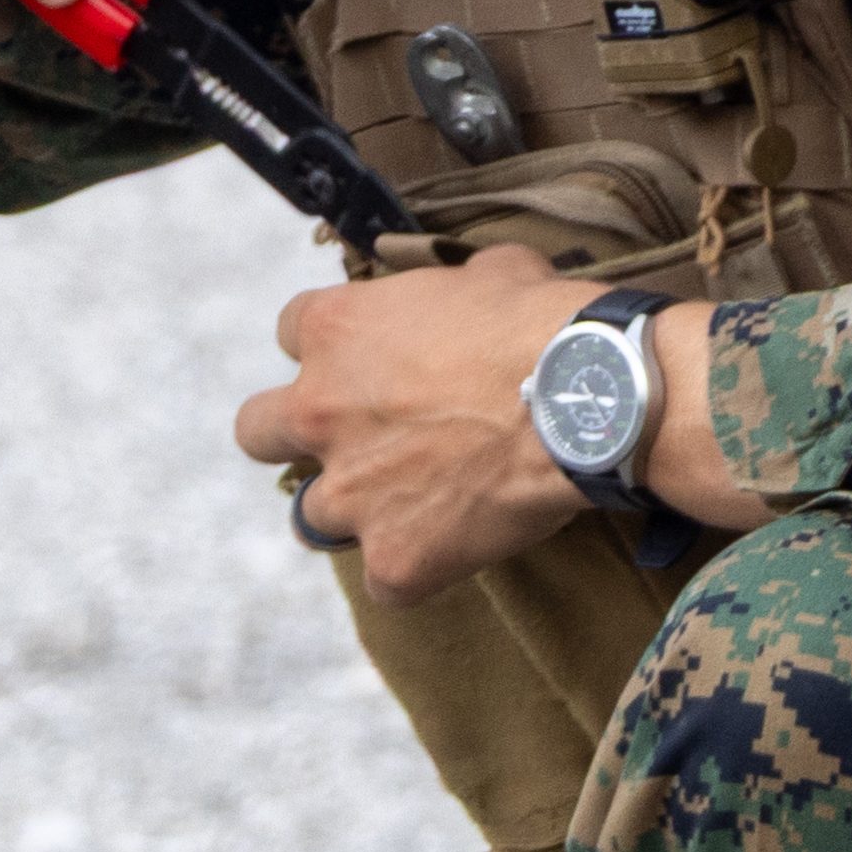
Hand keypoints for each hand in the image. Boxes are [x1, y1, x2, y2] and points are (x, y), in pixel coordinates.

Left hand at [229, 253, 748, 593]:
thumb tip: (467, 291)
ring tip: (407, 506)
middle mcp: (321, 411)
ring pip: (309, 517)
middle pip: (257, 430)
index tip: (371, 361)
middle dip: (297, 435)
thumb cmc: (549, 325)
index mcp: (335, 330)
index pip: (291, 332)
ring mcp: (352, 493)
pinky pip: (386, 580)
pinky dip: (415, 568)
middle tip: (356, 439)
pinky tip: (457, 551)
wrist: (593, 401)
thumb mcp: (494, 272)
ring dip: (350, 510)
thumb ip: (450, 289)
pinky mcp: (394, 558)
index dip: (333, 349)